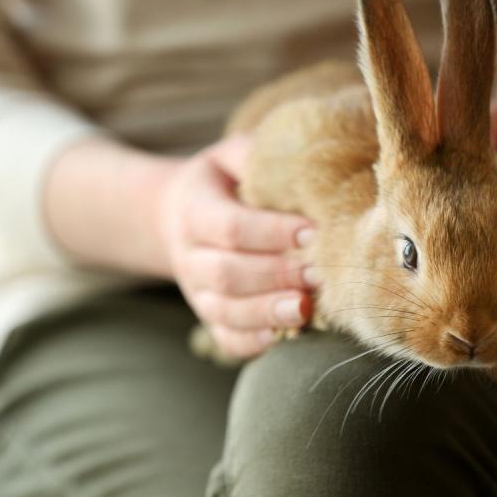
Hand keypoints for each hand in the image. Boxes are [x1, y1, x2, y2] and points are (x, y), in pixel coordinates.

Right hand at [157, 136, 316, 358]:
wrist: (175, 216)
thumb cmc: (221, 182)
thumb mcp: (230, 157)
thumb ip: (258, 154)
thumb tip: (306, 154)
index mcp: (194, 210)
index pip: (230, 226)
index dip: (271, 233)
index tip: (313, 232)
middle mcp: (189, 255)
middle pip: (227, 273)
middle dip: (276, 275)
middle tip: (321, 272)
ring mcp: (196, 291)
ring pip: (225, 310)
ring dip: (267, 312)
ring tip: (306, 309)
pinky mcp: (208, 316)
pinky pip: (226, 338)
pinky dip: (252, 342)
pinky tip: (283, 335)